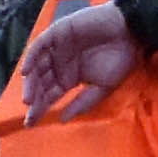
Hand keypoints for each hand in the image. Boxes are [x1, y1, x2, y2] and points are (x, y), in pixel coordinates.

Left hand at [14, 0, 142, 121]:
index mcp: (69, 78)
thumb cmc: (121, 60)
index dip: (39, 109)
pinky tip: (26, 72)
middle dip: (34, 98)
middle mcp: (60, 64)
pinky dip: (31, 57)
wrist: (131, 32)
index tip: (30, 124)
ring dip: (31, 82)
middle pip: (40, 83)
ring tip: (29, 98)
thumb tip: (62, 120)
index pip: (49, 96)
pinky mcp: (58, 32)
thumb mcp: (103, 88)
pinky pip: (39, 45)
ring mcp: (57, 48)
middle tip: (30, 111)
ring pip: (37, 66)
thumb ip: (82, 103)